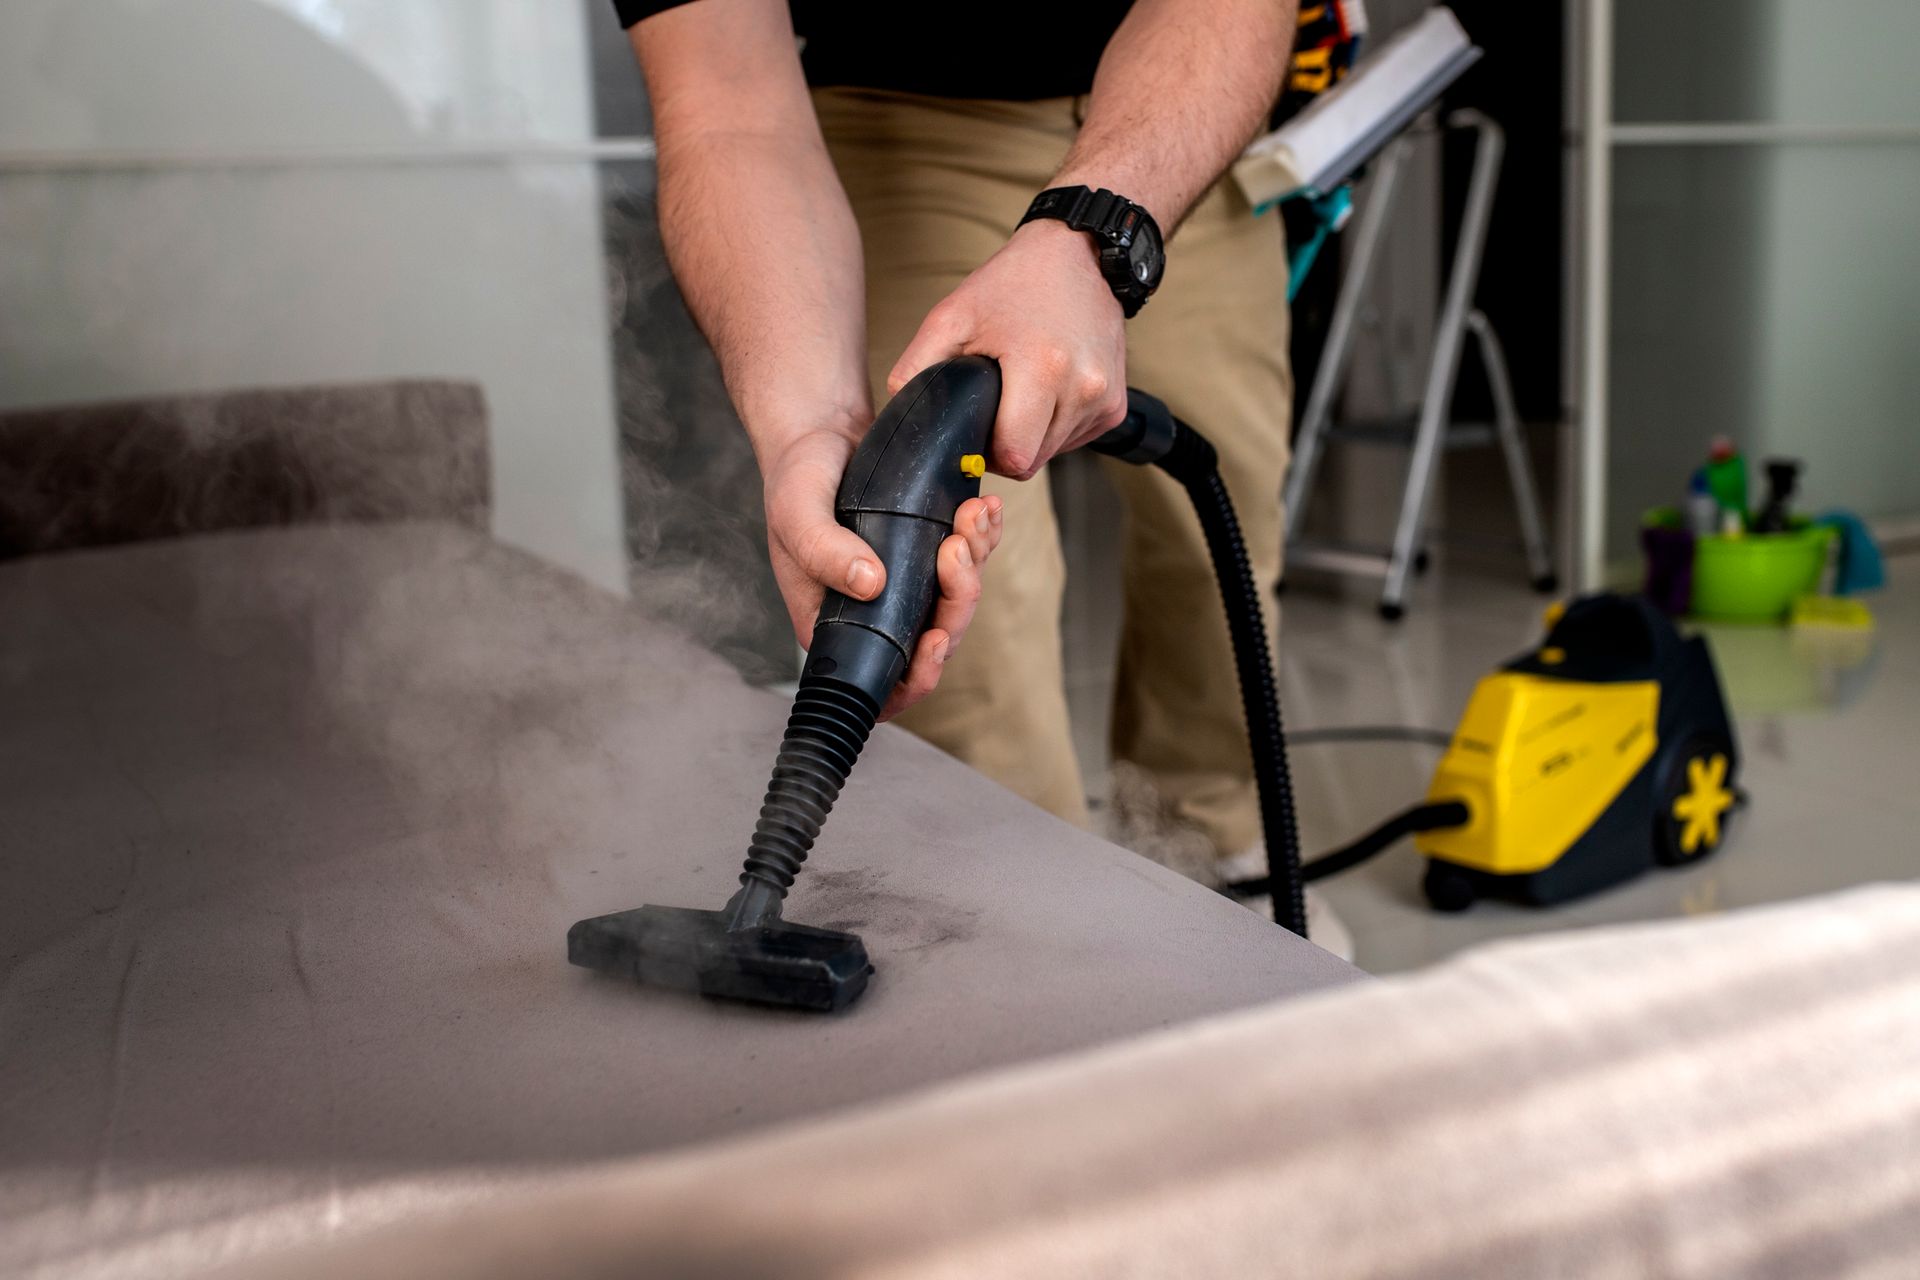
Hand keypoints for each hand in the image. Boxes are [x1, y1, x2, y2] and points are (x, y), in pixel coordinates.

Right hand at [761, 427, 1003, 719]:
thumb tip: (870, 585)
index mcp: (837, 623)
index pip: (884, 681)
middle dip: (958, 597)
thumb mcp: (796, 511)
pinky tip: (985, 506)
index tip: (935, 637)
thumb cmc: (797, 479)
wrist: (820, 433)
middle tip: (956, 544)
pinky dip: (983, 536)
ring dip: (976, 559)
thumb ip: (822, 550)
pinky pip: (970, 559)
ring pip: (958, 598)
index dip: (918, 675)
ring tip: (973, 513)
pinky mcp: (929, 553)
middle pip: (936, 637)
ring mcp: (907, 585)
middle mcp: (875, 612)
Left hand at [887, 219, 1128, 480]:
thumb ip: (917, 369)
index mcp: (1044, 368)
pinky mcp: (1116, 406)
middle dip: (1006, 445)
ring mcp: (1105, 399)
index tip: (977, 428)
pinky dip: (1054, 427)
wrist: (1079, 254)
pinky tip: (1048, 390)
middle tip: (995, 403)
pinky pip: (1074, 439)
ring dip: (1031, 436)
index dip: (986, 453)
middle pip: (1031, 462)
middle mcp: (1084, 388)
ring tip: (1023, 389)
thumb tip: (904, 418)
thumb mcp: (951, 317)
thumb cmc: (1014, 284)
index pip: (1013, 456)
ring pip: (1052, 454)